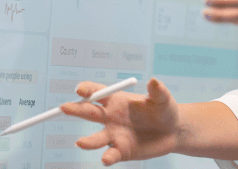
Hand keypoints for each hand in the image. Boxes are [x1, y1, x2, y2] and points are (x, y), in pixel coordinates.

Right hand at [60, 78, 181, 165]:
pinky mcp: (121, 151)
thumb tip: (154, 81)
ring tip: (80, 142)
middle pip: (88, 112)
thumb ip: (158, 91)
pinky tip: (107, 158)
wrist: (173, 132)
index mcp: (117, 100)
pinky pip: (110, 155)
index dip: (87, 89)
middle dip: (75, 109)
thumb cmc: (165, 110)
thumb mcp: (163, 99)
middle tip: (64, 108)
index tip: (80, 90)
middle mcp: (110, 117)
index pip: (97, 92)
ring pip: (95, 138)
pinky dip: (108, 157)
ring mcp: (114, 135)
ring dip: (87, 141)